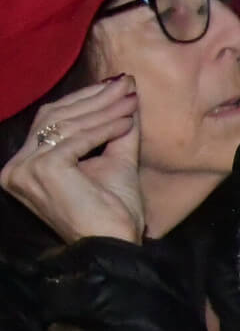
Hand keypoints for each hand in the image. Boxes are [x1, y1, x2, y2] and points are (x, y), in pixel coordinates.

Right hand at [0, 80, 144, 242]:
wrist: (115, 245)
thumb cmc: (113, 211)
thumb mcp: (114, 160)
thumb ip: (116, 127)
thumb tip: (127, 90)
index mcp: (26, 165)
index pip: (51, 121)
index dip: (85, 100)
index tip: (117, 85)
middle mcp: (17, 167)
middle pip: (55, 117)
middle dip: (94, 99)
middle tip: (126, 85)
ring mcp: (25, 169)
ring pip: (67, 125)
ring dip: (103, 109)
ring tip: (131, 100)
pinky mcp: (43, 170)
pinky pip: (78, 139)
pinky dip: (104, 127)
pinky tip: (127, 120)